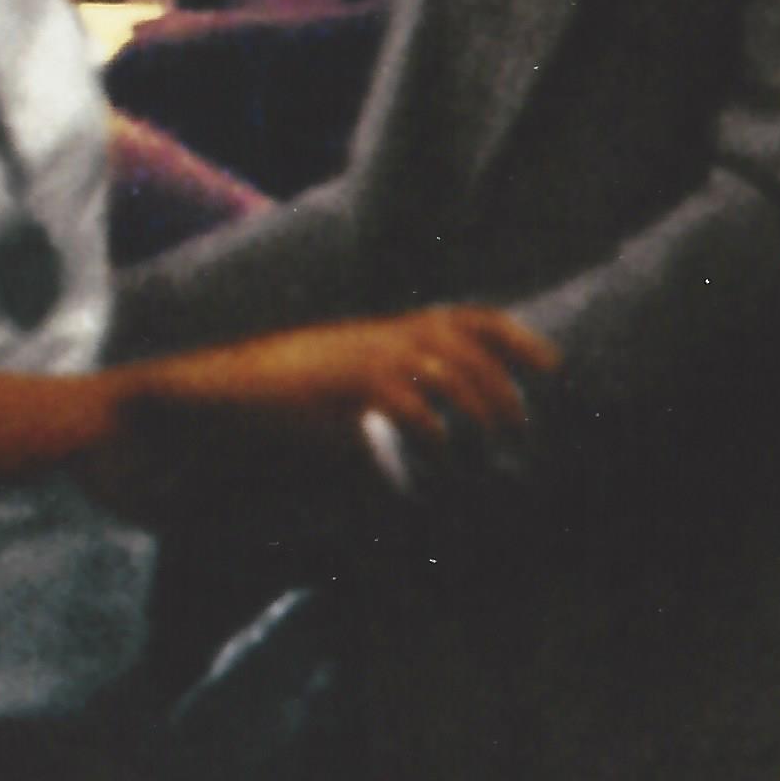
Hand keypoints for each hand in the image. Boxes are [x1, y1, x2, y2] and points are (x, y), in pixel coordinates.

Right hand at [207, 305, 558, 450]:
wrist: (226, 388)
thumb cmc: (282, 393)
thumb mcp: (344, 383)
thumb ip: (388, 397)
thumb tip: (427, 433)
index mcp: (389, 329)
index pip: (469, 319)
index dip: (516, 338)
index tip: (553, 366)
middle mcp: (386, 334)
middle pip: (469, 346)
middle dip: (504, 387)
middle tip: (522, 429)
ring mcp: (370, 356)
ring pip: (449, 374)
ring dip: (479, 412)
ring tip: (491, 450)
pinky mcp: (351, 387)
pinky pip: (412, 408)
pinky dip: (434, 436)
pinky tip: (440, 462)